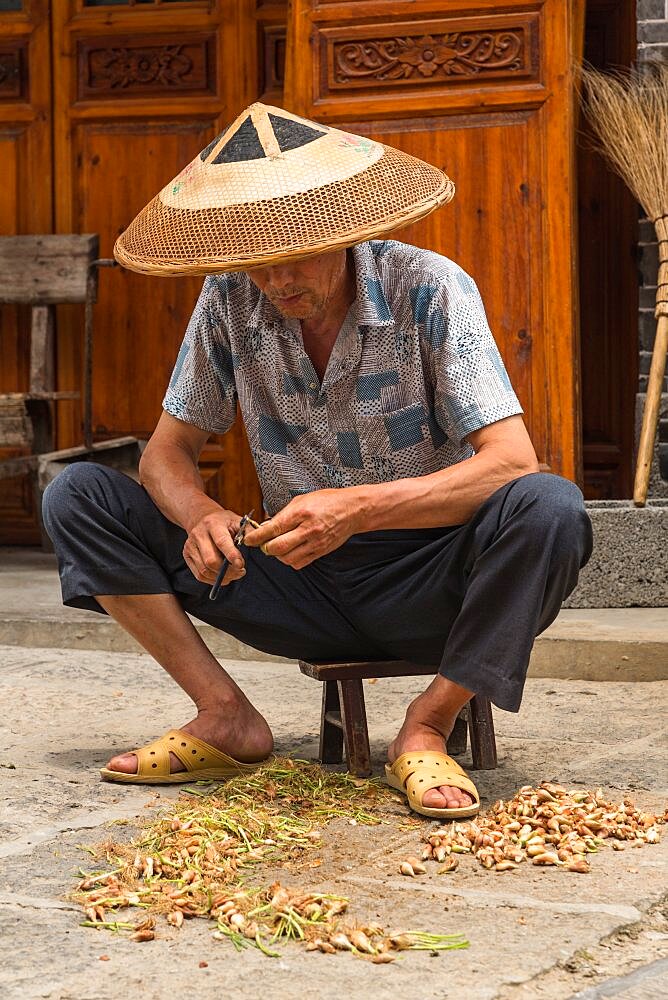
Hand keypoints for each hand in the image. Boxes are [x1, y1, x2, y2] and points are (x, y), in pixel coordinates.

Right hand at [183, 508, 246, 585]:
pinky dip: (212, 580)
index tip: (241, 565)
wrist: (202, 518)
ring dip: (221, 577)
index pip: (221, 542)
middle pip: (211, 560)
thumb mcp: (237, 520)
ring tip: (234, 574)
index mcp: (213, 524)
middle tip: (241, 571)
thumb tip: (258, 542)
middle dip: (228, 571)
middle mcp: (198, 534)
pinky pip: (199, 575)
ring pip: (204, 570)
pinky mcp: (187, 556)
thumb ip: (248, 532)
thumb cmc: (223, 521)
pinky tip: (223, 576)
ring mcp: (190, 546)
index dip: (231, 555)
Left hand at [243, 489, 361, 568]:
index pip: (273, 529)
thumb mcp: (302, 500)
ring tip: (278, 546)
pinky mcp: (321, 552)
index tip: (248, 539)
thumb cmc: (327, 501)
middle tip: (263, 543)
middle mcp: (308, 530)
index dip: (257, 536)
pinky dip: (290, 560)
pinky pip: (299, 563)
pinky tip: (290, 551)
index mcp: (301, 513)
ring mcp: (315, 543)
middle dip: (265, 547)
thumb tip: (266, 526)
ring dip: (278, 555)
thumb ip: (284, 514)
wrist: (352, 510)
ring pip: (287, 558)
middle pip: (277, 547)